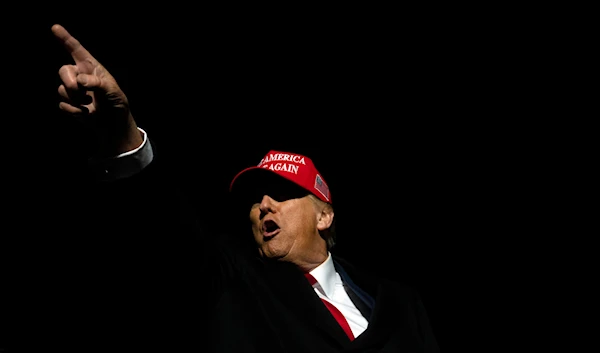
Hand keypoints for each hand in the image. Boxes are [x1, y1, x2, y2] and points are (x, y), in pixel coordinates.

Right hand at [52, 24, 142, 156]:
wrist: (113, 124)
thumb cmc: (116, 103)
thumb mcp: (113, 91)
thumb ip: (97, 83)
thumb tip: (80, 81)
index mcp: (92, 67)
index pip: (76, 50)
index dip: (65, 38)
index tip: (55, 27)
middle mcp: (79, 75)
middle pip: (63, 70)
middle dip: (69, 81)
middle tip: (80, 90)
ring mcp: (73, 90)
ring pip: (62, 89)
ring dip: (75, 99)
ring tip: (89, 103)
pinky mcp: (69, 103)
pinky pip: (63, 104)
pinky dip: (74, 111)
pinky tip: (86, 113)